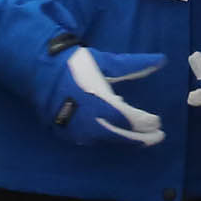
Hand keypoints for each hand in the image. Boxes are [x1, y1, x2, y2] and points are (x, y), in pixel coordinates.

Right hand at [37, 43, 164, 148]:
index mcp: (102, 101)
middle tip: (159, 136)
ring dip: (127, 139)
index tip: (158, 121)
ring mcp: (78, 131)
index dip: (147, 122)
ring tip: (141, 137)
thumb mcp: (106, 63)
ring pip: (109, 140)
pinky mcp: (69, 135)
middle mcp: (90, 121)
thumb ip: (134, 65)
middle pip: (123, 135)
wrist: (40, 72)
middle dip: (143, 138)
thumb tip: (161, 60)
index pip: (131, 119)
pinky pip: (94, 140)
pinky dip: (109, 137)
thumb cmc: (75, 65)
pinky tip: (117, 132)